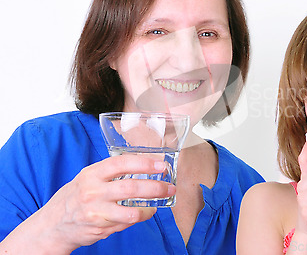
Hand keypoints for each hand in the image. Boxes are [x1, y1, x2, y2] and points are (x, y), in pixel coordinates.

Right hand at [36, 155, 174, 252]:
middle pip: (130, 188)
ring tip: (160, 203)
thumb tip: (143, 164)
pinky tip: (145, 213)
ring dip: (151, 207)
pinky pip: (126, 223)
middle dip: (155, 188)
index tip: (161, 165)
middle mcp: (93, 191)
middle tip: (169, 187)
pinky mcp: (100, 227)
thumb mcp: (88, 177)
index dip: (144, 163)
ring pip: (131, 211)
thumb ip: (110, 171)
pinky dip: (139, 217)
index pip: (121, 163)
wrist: (53, 225)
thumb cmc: (75, 197)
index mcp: (91, 174)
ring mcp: (96, 211)